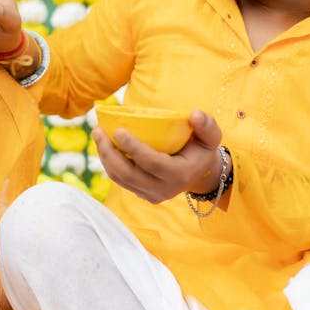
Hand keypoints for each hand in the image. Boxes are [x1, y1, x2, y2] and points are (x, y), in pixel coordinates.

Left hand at [93, 110, 224, 204]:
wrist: (199, 174)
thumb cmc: (202, 150)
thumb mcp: (211, 137)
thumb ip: (206, 125)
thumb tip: (194, 114)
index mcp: (180, 174)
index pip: (152, 163)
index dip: (133, 148)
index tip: (118, 130)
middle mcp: (163, 189)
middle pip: (129, 174)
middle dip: (109, 152)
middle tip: (98, 130)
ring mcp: (151, 194)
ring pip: (121, 179)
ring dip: (105, 157)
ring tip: (97, 135)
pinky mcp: (141, 193)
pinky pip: (120, 180)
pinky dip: (109, 163)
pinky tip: (103, 145)